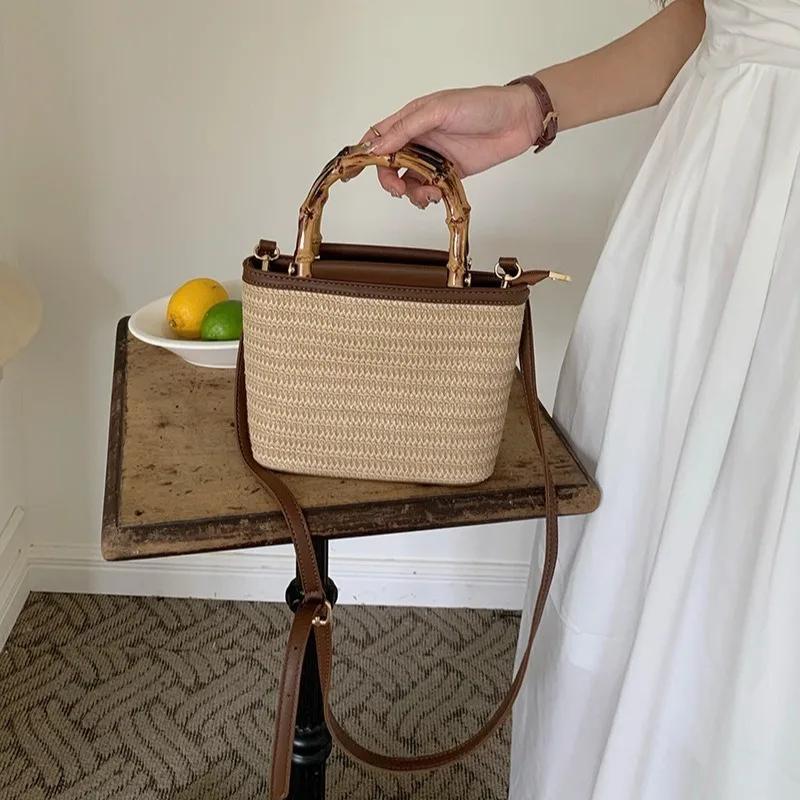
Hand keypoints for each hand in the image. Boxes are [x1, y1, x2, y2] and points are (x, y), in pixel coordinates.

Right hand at [360, 84, 542, 207]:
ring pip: (408, 181)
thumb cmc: (481, 106)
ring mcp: (434, 158)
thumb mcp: (439, 110)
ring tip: (428, 194)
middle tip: (398, 190)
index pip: (379, 137)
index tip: (354, 173)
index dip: (364, 154)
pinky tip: (438, 194)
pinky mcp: (449, 173)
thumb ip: (406, 128)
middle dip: (389, 180)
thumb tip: (376, 146)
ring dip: (411, 192)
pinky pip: (428, 189)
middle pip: (390, 165)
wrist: (518, 121)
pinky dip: (428, 197)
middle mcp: (419, 139)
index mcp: (412, 118)